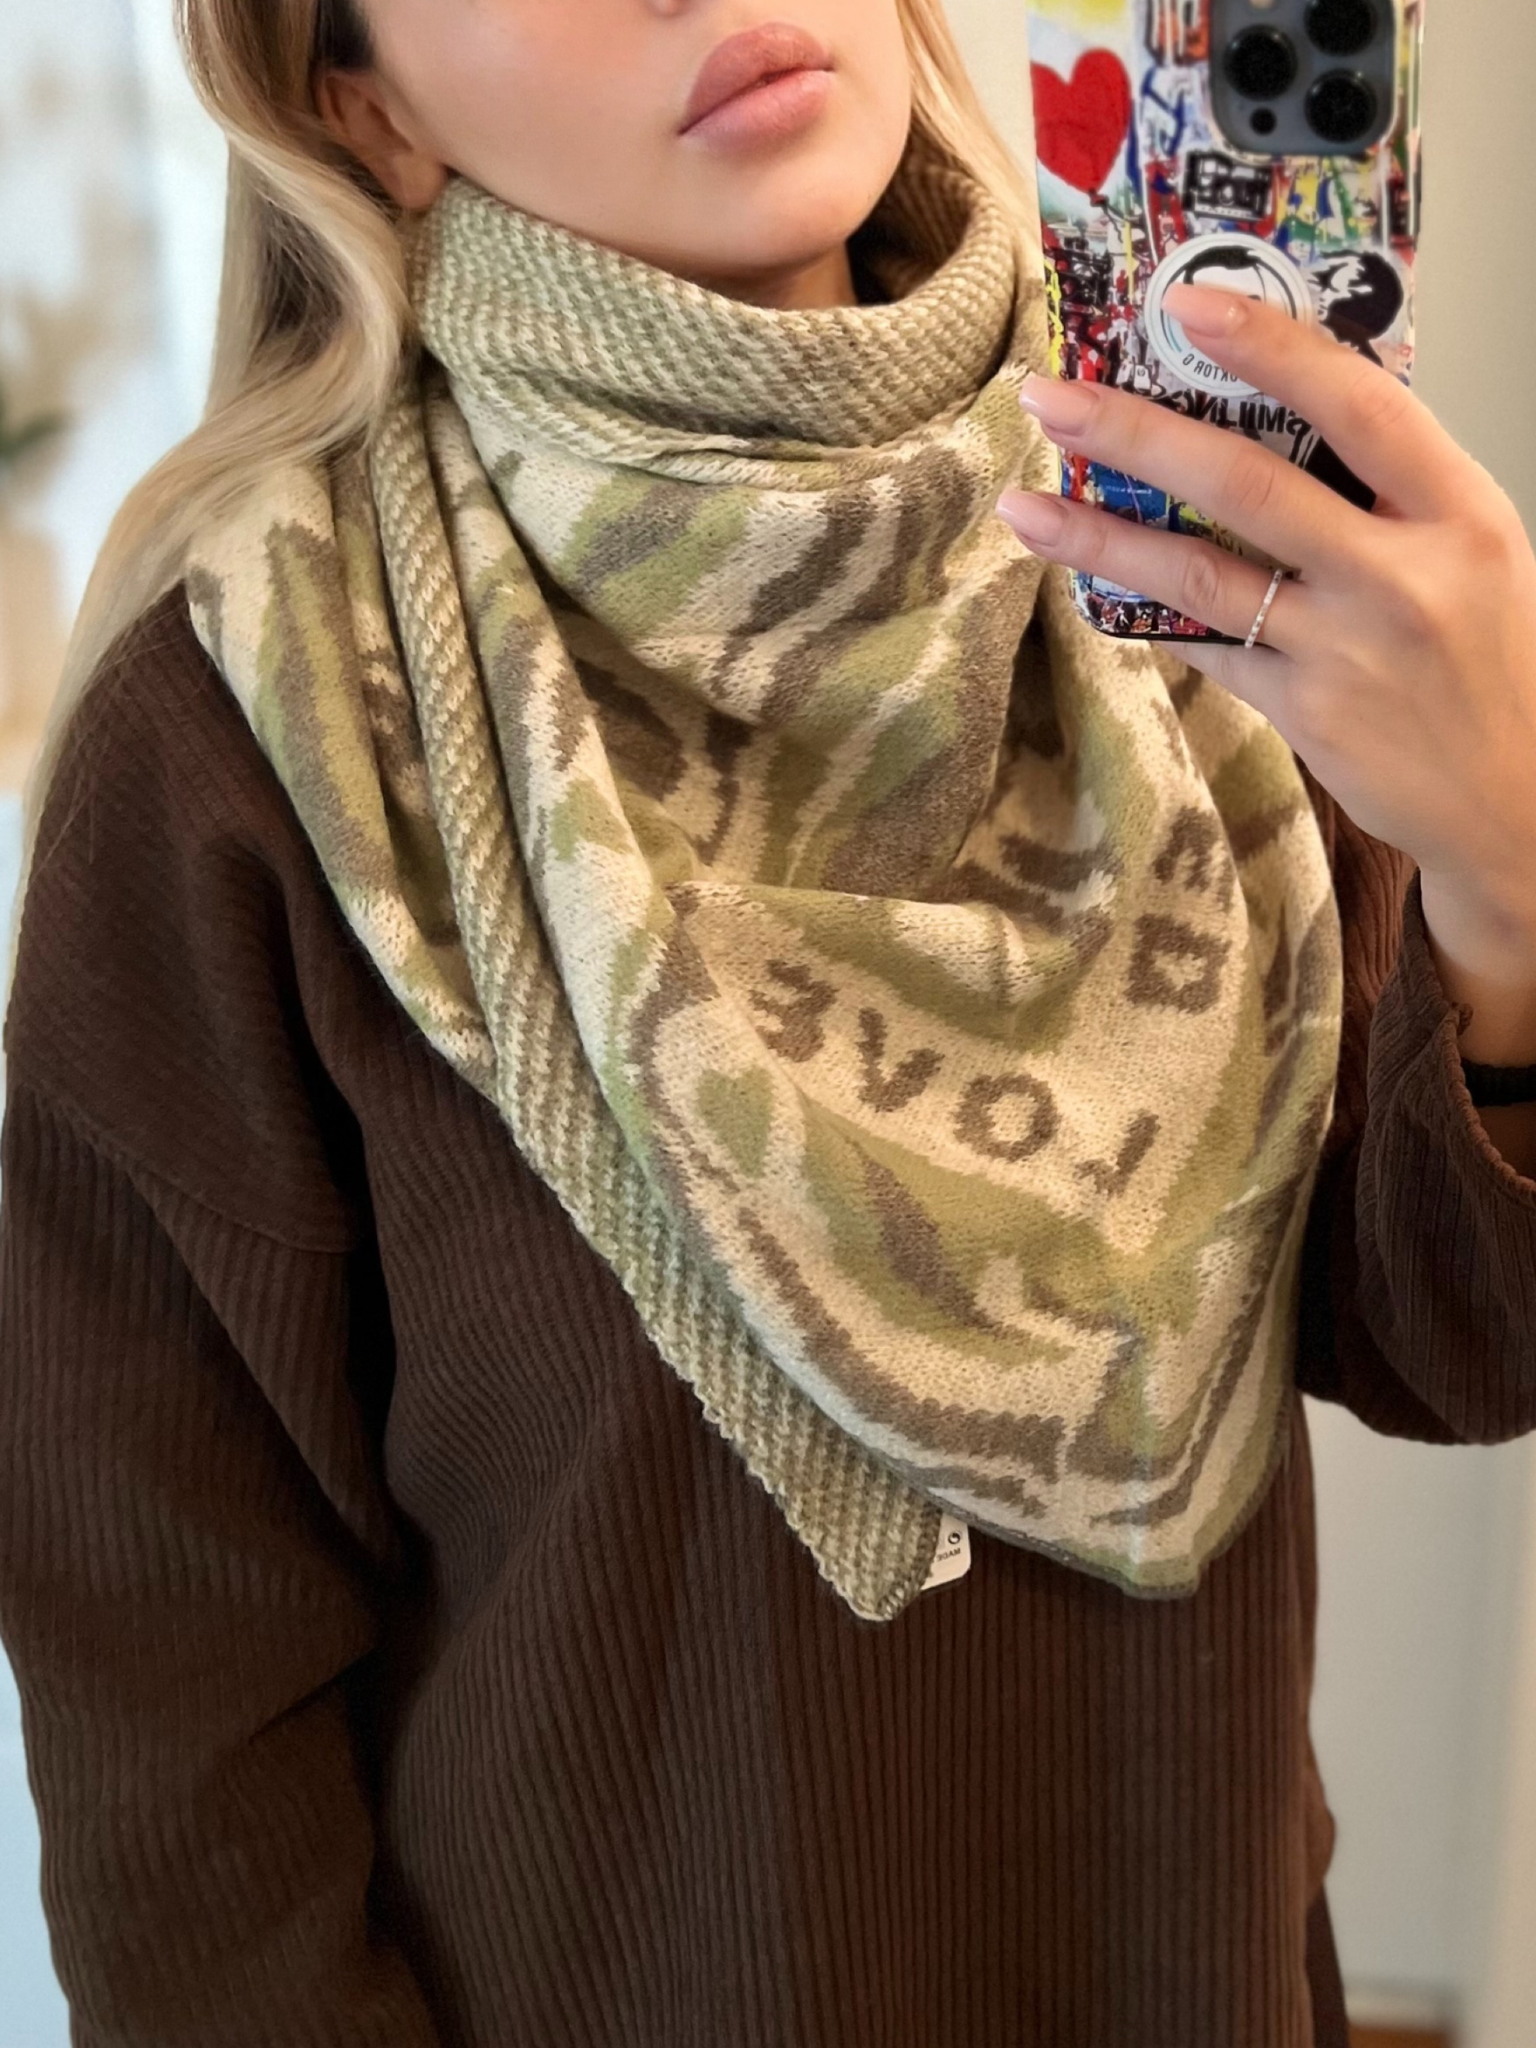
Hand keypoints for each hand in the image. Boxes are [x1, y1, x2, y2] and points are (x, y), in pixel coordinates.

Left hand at [995, 282, 1535, 968]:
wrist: (1514, 793)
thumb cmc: (1489, 653)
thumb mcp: (1472, 548)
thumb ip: (1391, 488)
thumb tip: (1278, 411)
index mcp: (1458, 511)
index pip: (1356, 404)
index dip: (1268, 348)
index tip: (1185, 305)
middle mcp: (1400, 575)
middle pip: (1248, 484)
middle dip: (1137, 433)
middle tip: (1052, 398)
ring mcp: (1344, 650)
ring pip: (1201, 575)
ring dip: (1101, 537)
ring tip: (1024, 507)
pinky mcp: (1302, 712)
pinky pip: (1207, 646)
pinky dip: (1150, 613)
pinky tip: (1092, 585)